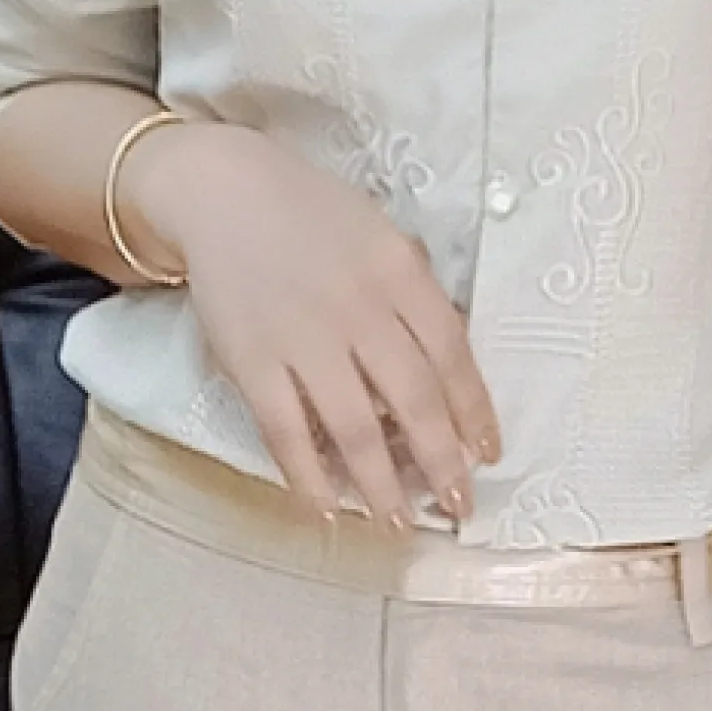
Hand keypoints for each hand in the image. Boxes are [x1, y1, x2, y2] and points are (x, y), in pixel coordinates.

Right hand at [120, 119, 500, 526]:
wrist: (223, 190)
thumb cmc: (312, 216)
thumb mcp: (383, 236)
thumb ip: (415, 294)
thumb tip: (450, 366)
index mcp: (400, 273)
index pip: (453, 355)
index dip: (475, 412)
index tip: (488, 453)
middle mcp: (359, 309)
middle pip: (414, 401)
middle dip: (441, 462)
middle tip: (457, 504)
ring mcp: (303, 338)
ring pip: (354, 428)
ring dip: (381, 483)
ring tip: (398, 520)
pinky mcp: (250, 360)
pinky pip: (285, 431)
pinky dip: (308, 477)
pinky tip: (328, 508)